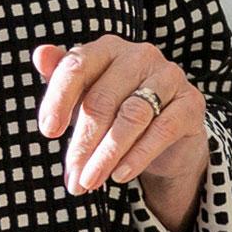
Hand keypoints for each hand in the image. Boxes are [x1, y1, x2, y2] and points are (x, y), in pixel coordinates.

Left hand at [34, 37, 208, 228]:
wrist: (167, 136)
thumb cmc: (116, 110)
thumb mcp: (84, 97)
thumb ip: (61, 78)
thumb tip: (40, 54)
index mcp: (108, 48)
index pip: (77, 67)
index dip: (59, 99)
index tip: (48, 133)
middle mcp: (141, 55)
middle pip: (103, 98)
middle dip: (83, 142)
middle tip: (72, 175)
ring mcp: (170, 76)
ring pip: (132, 116)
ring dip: (106, 155)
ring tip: (89, 182)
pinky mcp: (191, 102)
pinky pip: (161, 130)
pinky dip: (138, 156)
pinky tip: (119, 175)